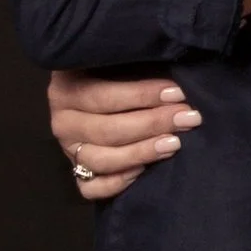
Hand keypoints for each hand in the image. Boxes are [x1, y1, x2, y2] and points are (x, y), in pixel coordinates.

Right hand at [47, 69, 196, 201]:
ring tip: (175, 143)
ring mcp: (68, 150)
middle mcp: (62, 121)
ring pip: (101, 160)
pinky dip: (117, 183)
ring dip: (141, 153)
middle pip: (107, 130)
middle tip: (188, 118)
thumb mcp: (119, 61)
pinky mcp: (76, 173)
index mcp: (66, 88)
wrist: (99, 90)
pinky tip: (143, 171)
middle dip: (152, 124)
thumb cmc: (117, 72)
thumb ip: (135, 64)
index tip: (178, 93)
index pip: (102, 96)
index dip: (142, 95)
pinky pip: (91, 188)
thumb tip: (171, 75)